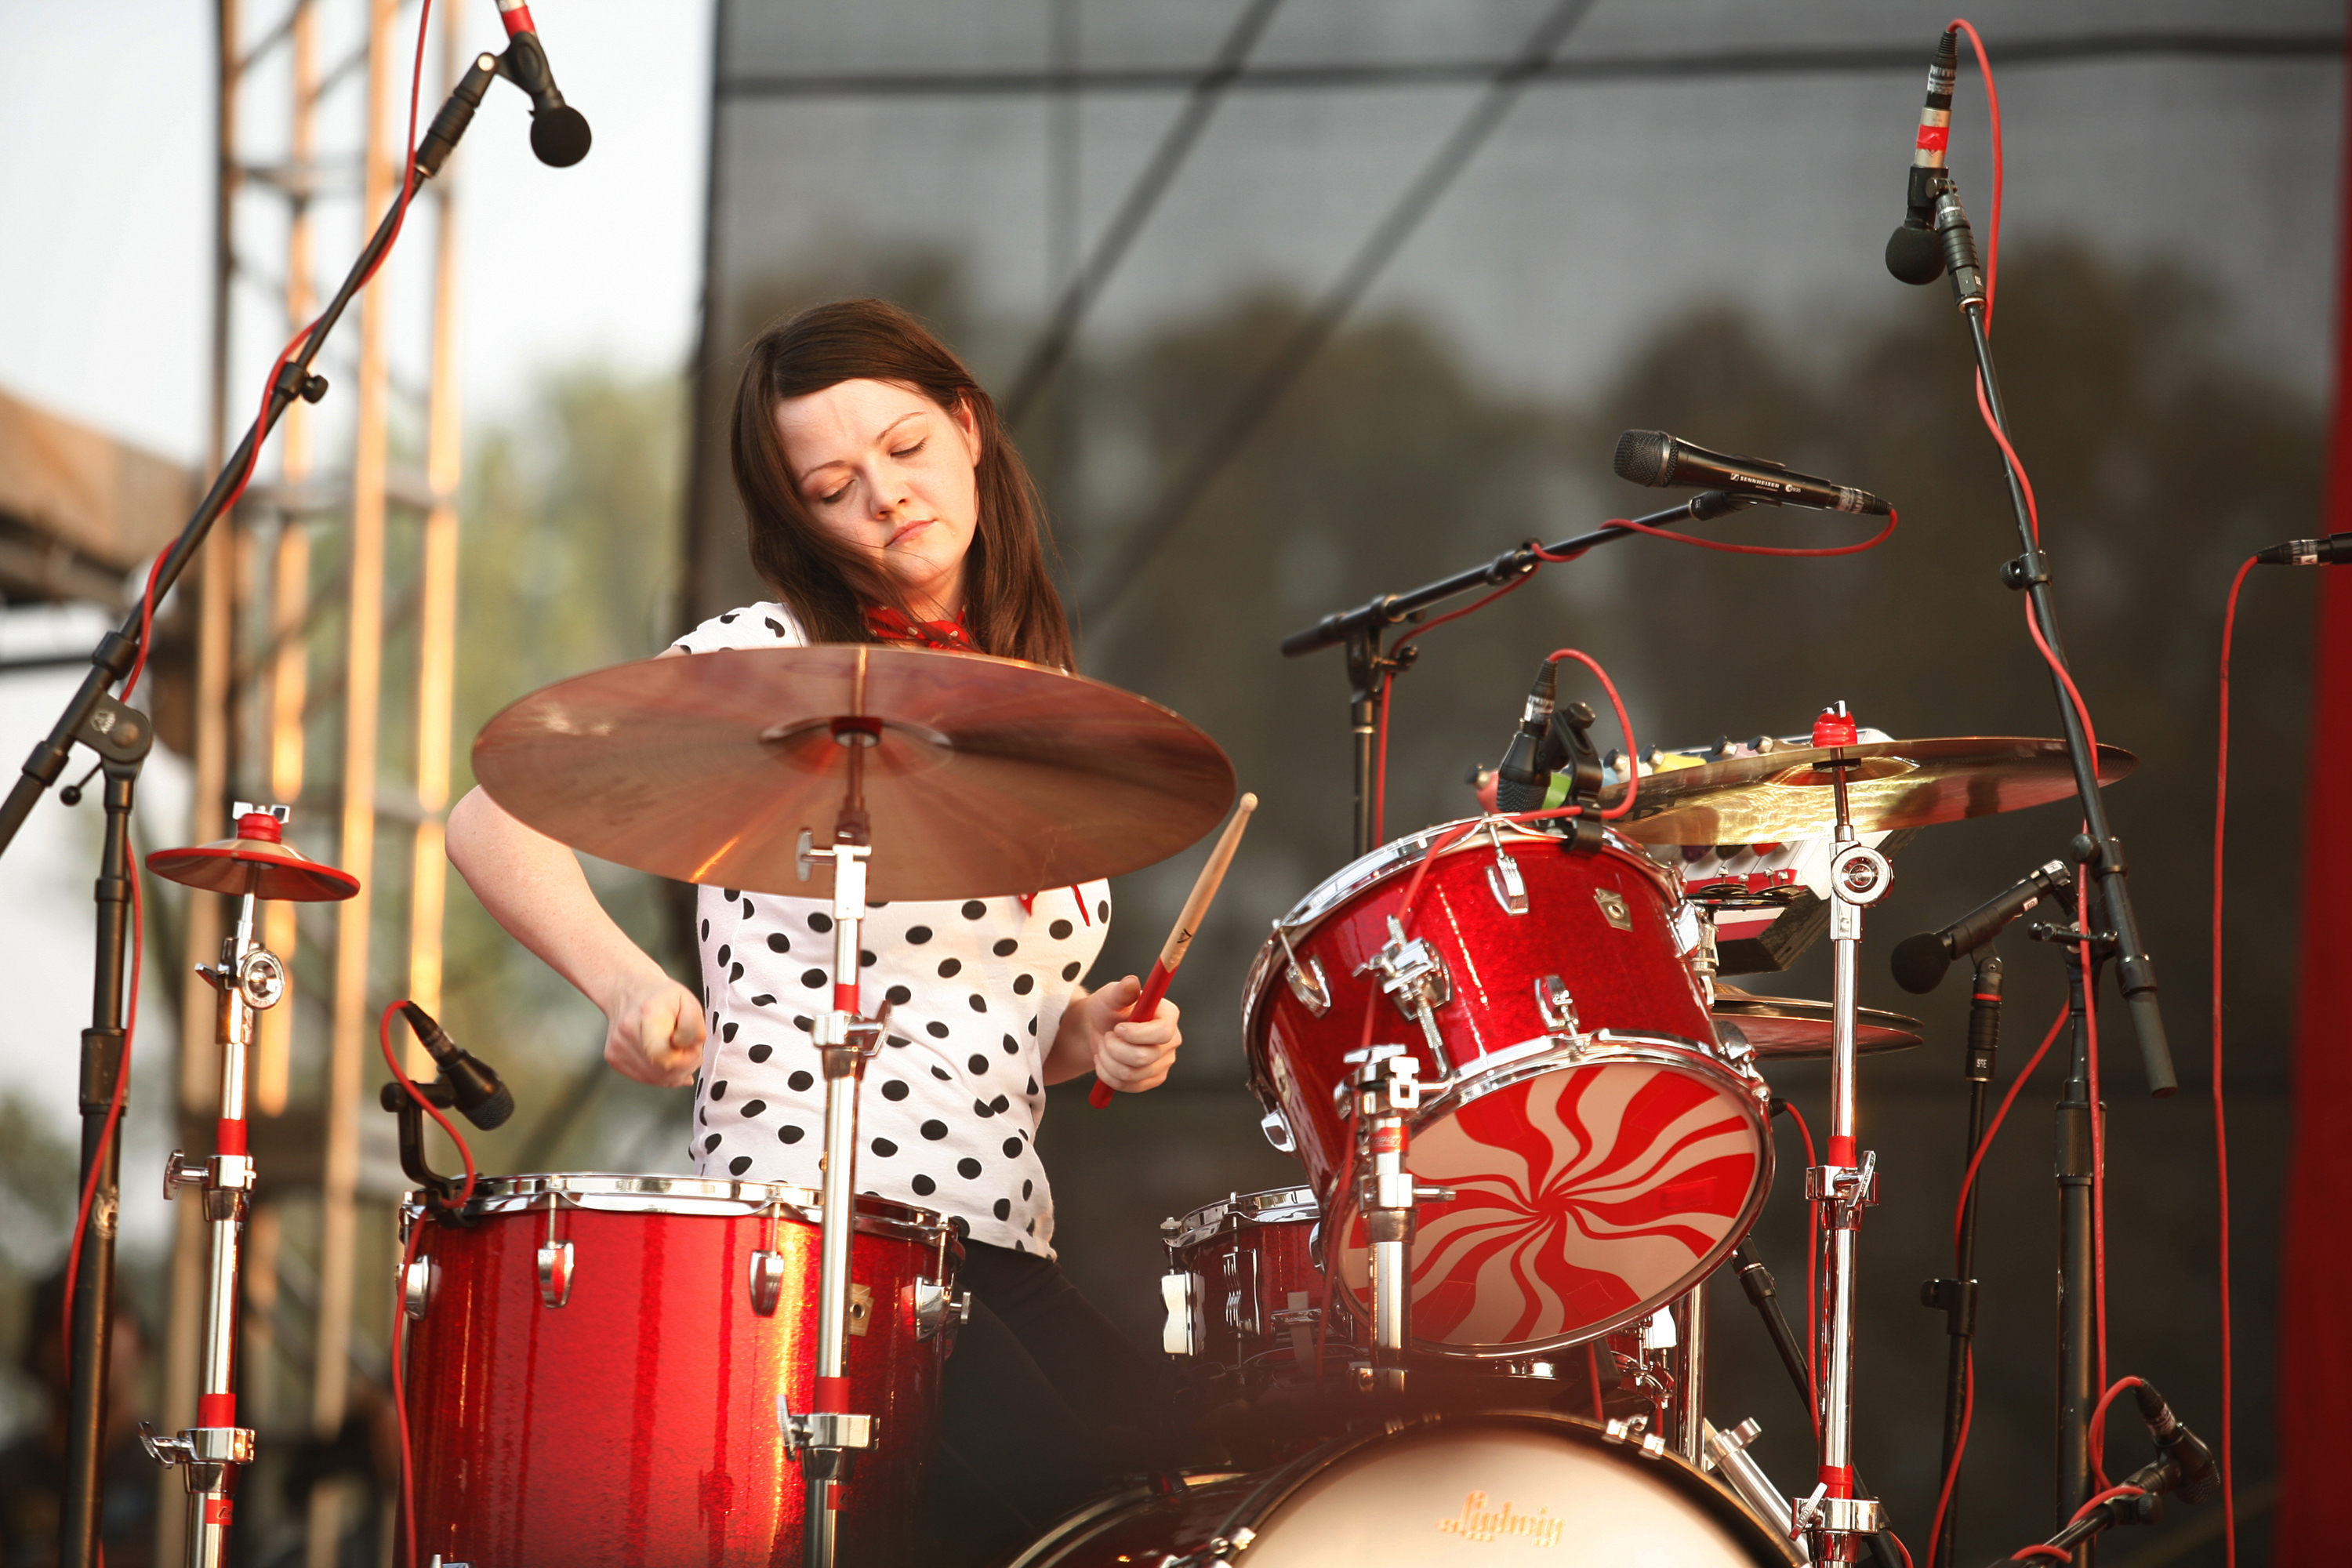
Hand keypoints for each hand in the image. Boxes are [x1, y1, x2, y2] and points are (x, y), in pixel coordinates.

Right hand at [601, 972, 705, 1086]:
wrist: (629, 991)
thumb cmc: (663, 997)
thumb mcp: (689, 1002)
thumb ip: (695, 1028)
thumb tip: (691, 1052)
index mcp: (648, 1015)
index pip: (665, 1056)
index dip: (686, 1059)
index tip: (693, 1046)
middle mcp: (626, 1033)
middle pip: (662, 1071)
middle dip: (684, 1066)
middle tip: (689, 1048)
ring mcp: (617, 1048)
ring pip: (655, 1078)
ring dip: (673, 1071)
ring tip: (676, 1049)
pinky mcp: (613, 1058)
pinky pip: (645, 1078)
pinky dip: (660, 1072)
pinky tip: (663, 1054)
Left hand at [1075, 975, 1182, 1094]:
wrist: (1098, 1030)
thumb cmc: (1107, 1009)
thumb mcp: (1110, 996)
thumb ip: (1121, 991)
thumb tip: (1131, 982)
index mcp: (1168, 1015)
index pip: (1162, 1032)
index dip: (1137, 1035)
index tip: (1117, 1028)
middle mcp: (1172, 1040)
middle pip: (1144, 1057)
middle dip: (1114, 1049)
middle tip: (1106, 1037)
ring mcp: (1164, 1062)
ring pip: (1132, 1074)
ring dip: (1107, 1061)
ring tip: (1103, 1047)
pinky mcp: (1153, 1079)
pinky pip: (1128, 1086)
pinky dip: (1108, 1075)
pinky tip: (1105, 1061)